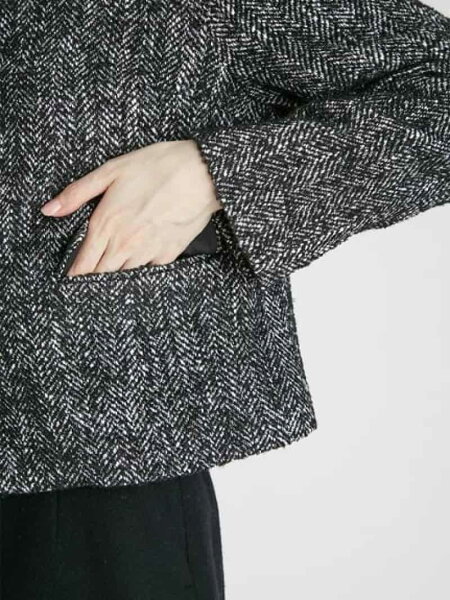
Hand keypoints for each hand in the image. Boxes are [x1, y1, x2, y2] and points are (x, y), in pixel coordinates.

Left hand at [41, 140, 221, 275]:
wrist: (201, 174)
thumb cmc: (158, 167)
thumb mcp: (111, 171)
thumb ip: (77, 193)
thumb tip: (50, 209)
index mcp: (107, 224)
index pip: (83, 263)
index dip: (74, 275)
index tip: (69, 279)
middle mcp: (125, 244)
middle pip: (101, 275)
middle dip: (92, 278)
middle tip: (88, 278)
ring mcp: (148, 252)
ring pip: (124, 276)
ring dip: (116, 275)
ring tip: (113, 269)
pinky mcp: (169, 255)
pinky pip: (148, 271)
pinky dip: (141, 270)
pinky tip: (139, 262)